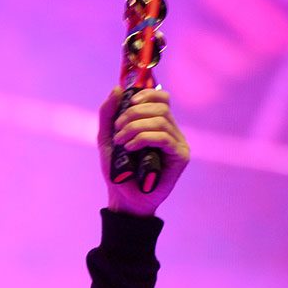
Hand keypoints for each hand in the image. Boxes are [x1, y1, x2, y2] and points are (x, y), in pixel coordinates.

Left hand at [98, 87, 189, 216]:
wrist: (124, 197)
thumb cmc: (119, 170)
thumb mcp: (107, 138)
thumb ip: (109, 114)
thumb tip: (117, 89)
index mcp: (157, 124)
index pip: (161, 98)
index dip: (146, 95)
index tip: (129, 102)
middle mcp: (171, 131)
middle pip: (160, 106)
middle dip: (134, 114)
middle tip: (118, 130)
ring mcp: (178, 143)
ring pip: (160, 121)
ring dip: (135, 128)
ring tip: (121, 142)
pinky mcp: (180, 156)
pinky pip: (164, 138)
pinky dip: (143, 138)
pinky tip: (130, 147)